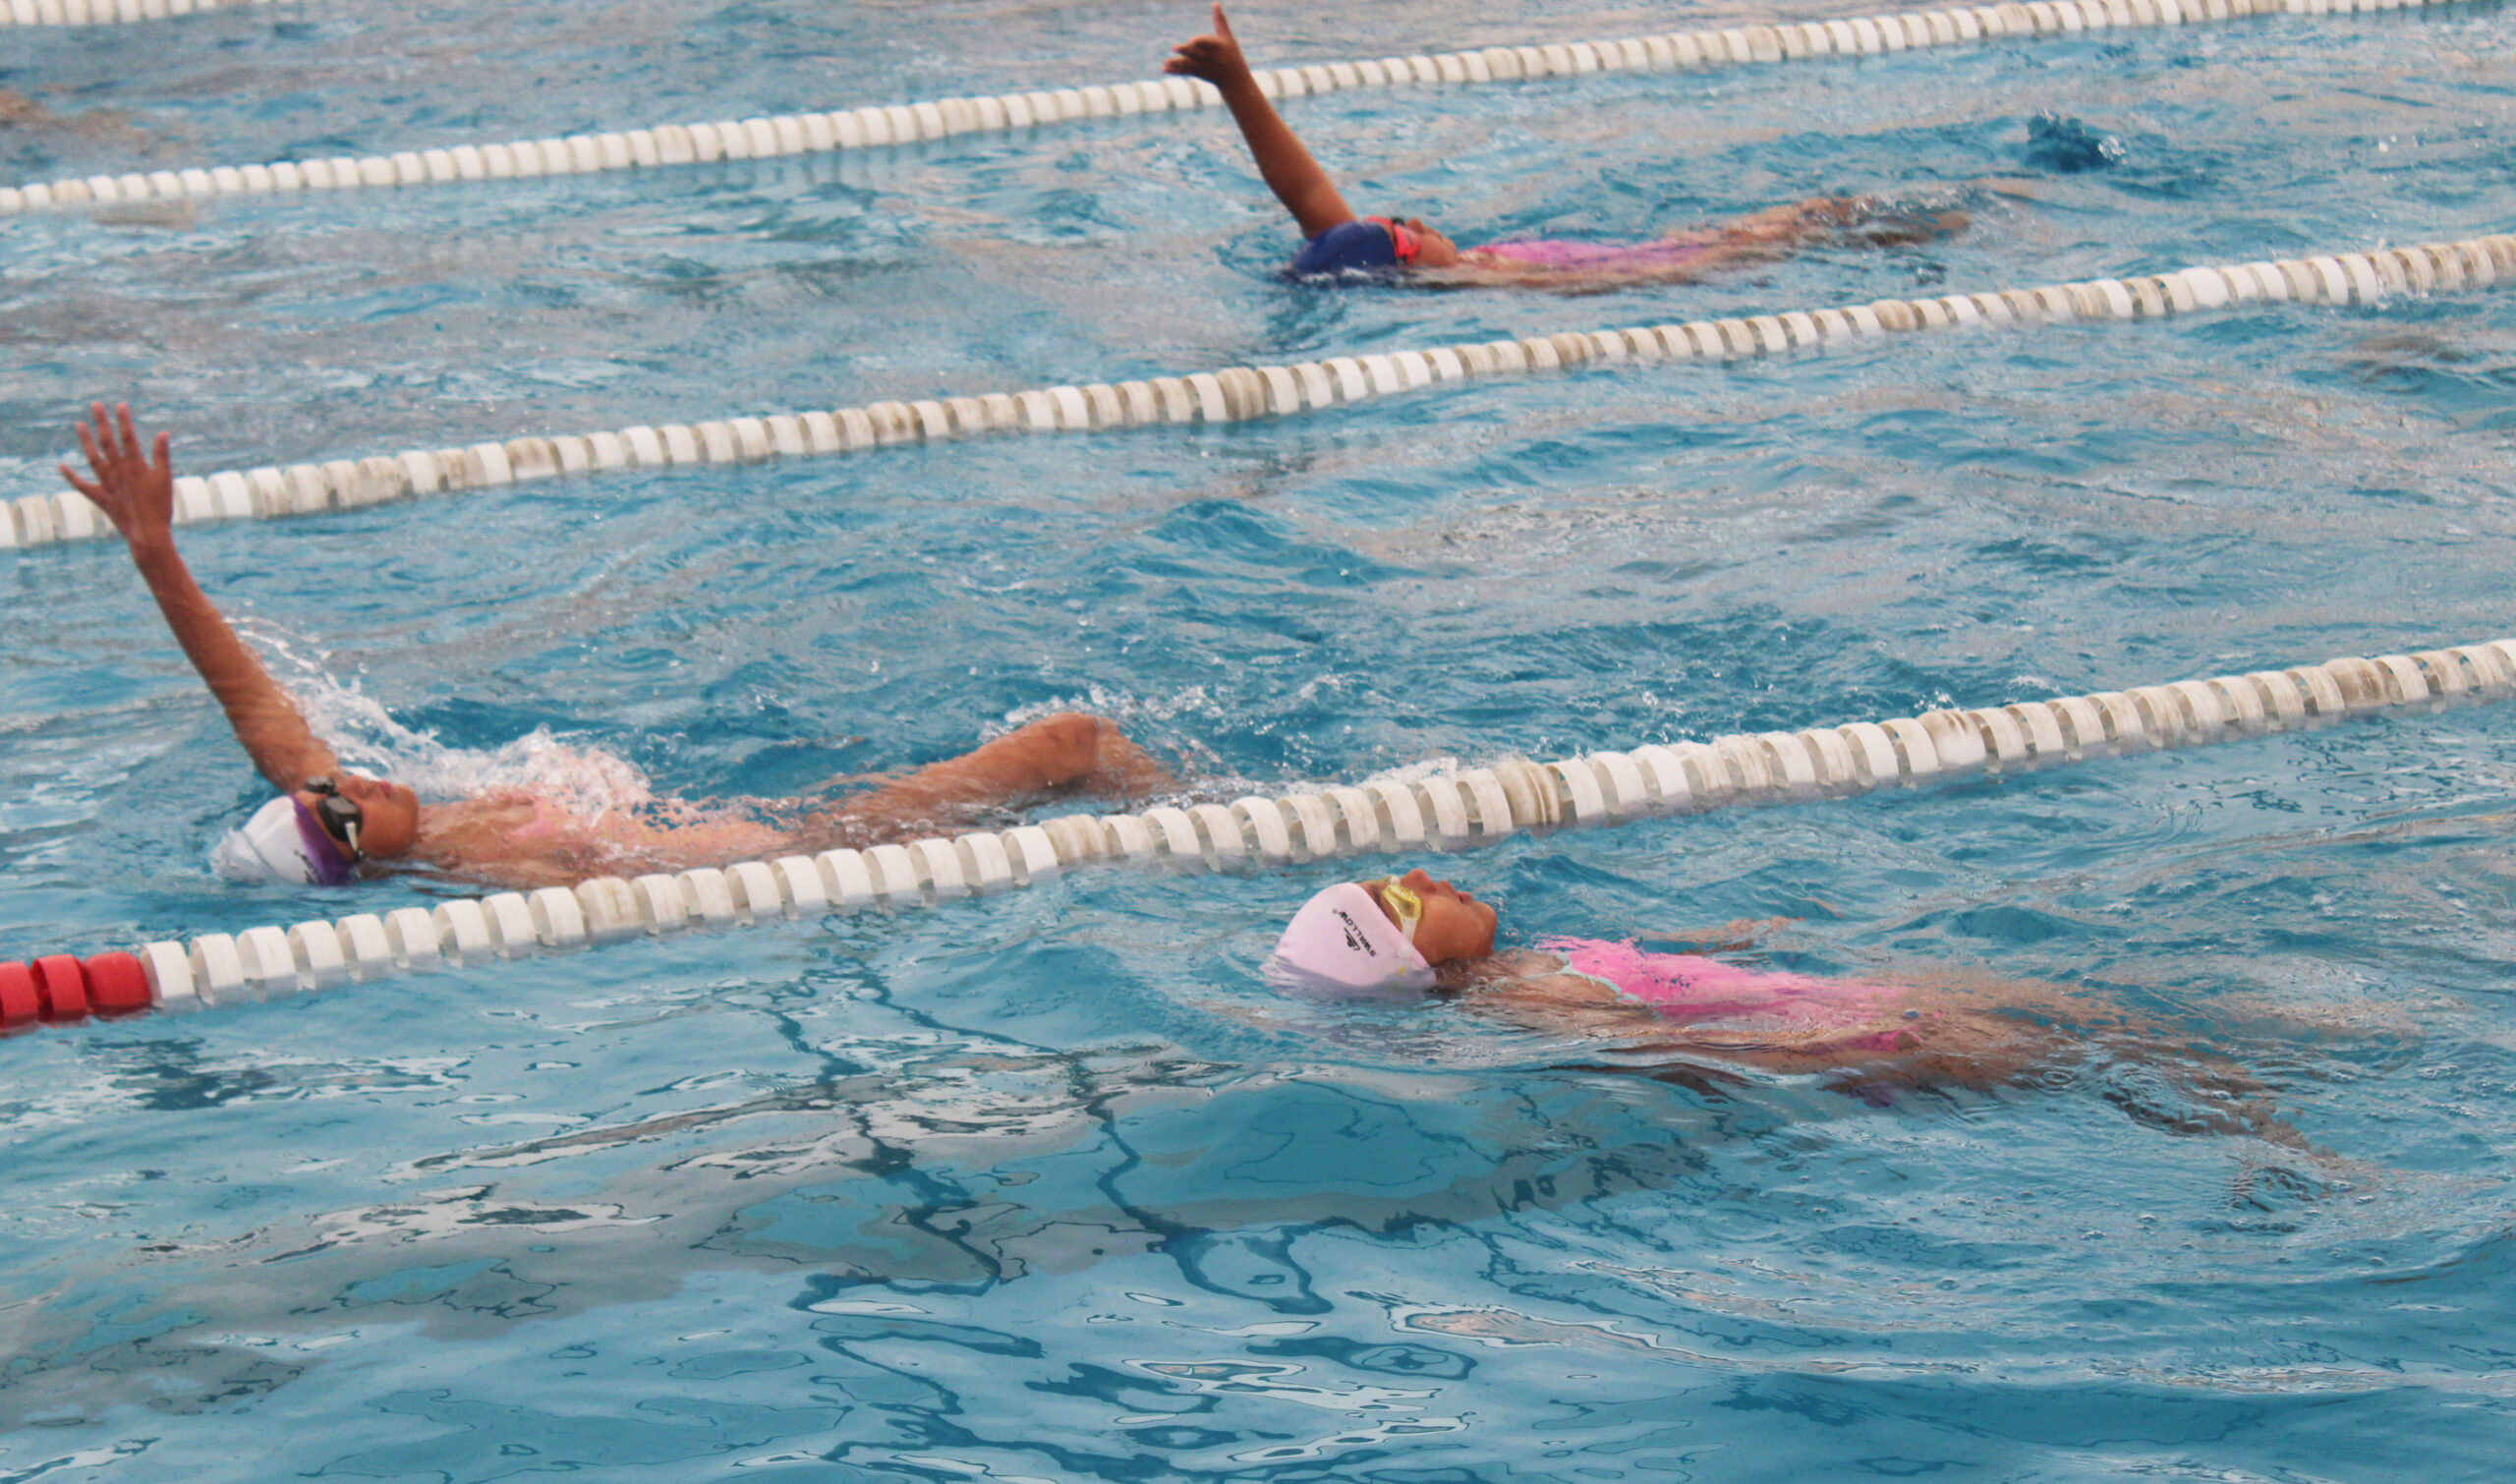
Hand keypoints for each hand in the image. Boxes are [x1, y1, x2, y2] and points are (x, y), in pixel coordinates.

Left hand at [59, 402, 175, 546]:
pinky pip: (82, 485)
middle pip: (107, 442)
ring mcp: (106, 484)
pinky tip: (61, 466)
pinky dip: (71, 476)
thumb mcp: (165, 479)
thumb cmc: (160, 506)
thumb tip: (163, 433)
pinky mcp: (100, 497)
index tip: (120, 405)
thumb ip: (162, 455)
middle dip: (101, 422)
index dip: (124, 420)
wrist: (147, 533)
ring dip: (86, 441)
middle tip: (95, 406)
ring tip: (79, 425)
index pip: (128, 437)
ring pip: (93, 458)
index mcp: (135, 465)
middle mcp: (117, 471)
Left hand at [1164, 3, 1248, 86]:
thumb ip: (1220, 20)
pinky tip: (1164, 69)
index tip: (1192, 40)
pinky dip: (1175, 71)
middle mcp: (1209, 57)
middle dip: (1186, 51)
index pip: (1208, 43)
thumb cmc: (1231, 53)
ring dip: (1177, 63)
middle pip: (1196, 54)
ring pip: (1189, 64)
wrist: (1234, 78)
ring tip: (1166, 61)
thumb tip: (1216, 3)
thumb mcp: (1228, 37)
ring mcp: (1203, 66)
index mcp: (1217, 47)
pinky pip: (1186, 71)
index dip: (1200, 42)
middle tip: (1174, 47)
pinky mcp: (1198, 73)